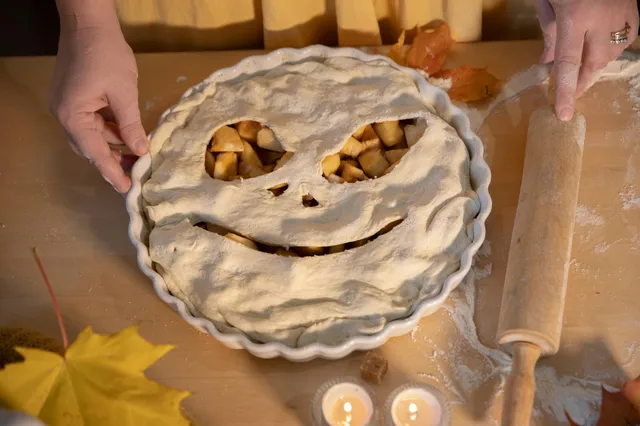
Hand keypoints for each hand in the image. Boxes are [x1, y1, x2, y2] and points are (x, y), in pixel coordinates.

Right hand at [49, 26, 147, 192]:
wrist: (89, 24)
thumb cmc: (106, 55)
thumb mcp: (124, 93)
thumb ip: (131, 125)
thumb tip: (142, 151)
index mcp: (72, 116)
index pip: (95, 153)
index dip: (113, 172)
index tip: (128, 189)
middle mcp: (65, 115)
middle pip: (91, 147)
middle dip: (114, 161)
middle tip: (137, 174)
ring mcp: (69, 106)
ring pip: (94, 135)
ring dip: (115, 145)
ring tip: (139, 156)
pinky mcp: (76, 99)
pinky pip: (94, 122)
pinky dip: (111, 130)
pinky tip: (130, 136)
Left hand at [534, 0, 638, 120]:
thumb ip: (547, 29)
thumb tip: (547, 62)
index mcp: (575, 16)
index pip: (567, 64)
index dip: (565, 92)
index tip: (563, 114)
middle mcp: (602, 17)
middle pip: (594, 63)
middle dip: (581, 82)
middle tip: (570, 94)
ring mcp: (622, 11)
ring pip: (612, 52)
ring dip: (596, 65)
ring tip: (583, 72)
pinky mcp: (634, 5)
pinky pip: (628, 35)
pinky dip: (613, 46)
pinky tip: (602, 48)